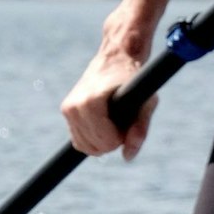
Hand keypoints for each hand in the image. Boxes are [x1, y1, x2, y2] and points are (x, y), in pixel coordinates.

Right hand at [62, 29, 159, 160]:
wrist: (117, 56)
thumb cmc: (134, 78)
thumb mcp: (146, 101)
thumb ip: (140, 129)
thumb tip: (128, 156)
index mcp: (90, 102)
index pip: (104, 142)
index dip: (120, 139)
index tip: (128, 123)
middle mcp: (73, 106)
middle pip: (93, 147)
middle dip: (110, 142)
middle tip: (122, 122)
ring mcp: (67, 108)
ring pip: (83, 146)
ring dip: (101, 141)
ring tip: (114, 121)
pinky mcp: (66, 110)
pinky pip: (78, 140)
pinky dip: (92, 138)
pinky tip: (104, 123)